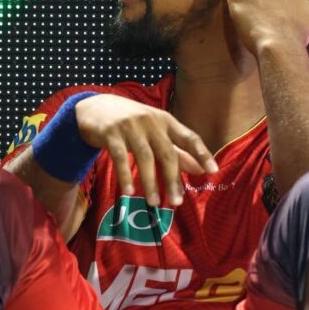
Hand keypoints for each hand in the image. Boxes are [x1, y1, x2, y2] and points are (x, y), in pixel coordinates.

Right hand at [75, 95, 218, 207]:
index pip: (189, 137)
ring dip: (150, 182)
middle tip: (177, 202)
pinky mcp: (111, 133)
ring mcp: (130, 126)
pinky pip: (119, 157)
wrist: (95, 107)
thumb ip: (178, 150)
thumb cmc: (132, 123)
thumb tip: (200, 169)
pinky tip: (128, 192)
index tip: (213, 171)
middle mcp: (151, 122)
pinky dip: (125, 176)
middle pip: (167, 153)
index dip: (202, 154)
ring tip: (154, 202)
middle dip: (172, 179)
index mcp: (166, 121)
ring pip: (145, 157)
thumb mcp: (156, 132)